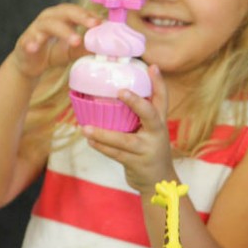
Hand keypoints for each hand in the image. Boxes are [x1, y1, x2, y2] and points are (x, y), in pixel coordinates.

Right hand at [12, 4, 100, 80]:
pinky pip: (28, 41)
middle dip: (80, 17)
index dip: (90, 15)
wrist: (30, 65)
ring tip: (75, 41)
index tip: (103, 23)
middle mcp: (49, 18)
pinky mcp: (25, 42)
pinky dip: (32, 43)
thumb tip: (105, 46)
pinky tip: (35, 47)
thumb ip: (86, 46)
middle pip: (65, 12)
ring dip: (63, 31)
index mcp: (62, 17)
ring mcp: (36, 29)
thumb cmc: (53, 52)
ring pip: (49, 24)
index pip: (77, 11)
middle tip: (93, 25)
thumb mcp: (73, 50)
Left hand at [82, 65, 174, 193]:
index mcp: (160, 121)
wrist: (159, 181)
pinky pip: (116, 154)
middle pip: (150, 114)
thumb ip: (140, 114)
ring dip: (103, 134)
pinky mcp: (136, 163)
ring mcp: (147, 149)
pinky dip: (101, 147)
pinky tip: (89, 140)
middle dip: (136, 102)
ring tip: (84, 127)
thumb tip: (116, 91)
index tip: (151, 66)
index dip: (158, 82)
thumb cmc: (150, 149)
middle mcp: (157, 133)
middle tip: (121, 91)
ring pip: (124, 140)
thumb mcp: (151, 130)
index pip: (162, 98)